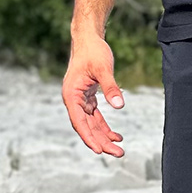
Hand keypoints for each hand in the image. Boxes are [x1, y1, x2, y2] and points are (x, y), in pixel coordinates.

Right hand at [62, 27, 125, 156]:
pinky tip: (117, 136)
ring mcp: (80, 100)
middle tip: (118, 154)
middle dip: (102, 141)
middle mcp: (73, 100)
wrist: (88, 39)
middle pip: (87, 127)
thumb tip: (120, 105)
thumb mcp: (103, 69)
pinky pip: (95, 117)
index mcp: (71, 95)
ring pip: (92, 124)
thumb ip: (111, 88)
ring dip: (104, 137)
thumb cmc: (93, 51)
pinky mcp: (87, 98)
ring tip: (119, 149)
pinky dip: (105, 127)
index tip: (99, 150)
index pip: (79, 121)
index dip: (89, 137)